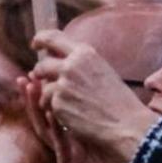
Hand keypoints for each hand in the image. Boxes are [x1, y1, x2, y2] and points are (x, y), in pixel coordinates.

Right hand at [20, 76, 124, 162]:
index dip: (46, 92)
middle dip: (34, 98)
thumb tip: (89, 83)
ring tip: (31, 90)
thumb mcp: (107, 127)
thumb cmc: (126, 154)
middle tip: (25, 79)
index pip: (56, 110)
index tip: (39, 72)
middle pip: (45, 118)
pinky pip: (60, 146)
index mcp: (77, 133)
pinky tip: (51, 111)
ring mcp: (66, 158)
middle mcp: (68, 145)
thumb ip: (94, 110)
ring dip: (37, 110)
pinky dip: (56, 129)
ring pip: (47, 132)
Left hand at [31, 30, 158, 162]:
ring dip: (47, 95)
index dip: (40, 39)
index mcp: (85, 53)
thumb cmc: (118, 101)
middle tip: (43, 82)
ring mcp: (63, 84)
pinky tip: (67, 115)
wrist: (125, 124)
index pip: (53, 38)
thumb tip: (57, 60)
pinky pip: (46, 103)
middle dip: (40, 74)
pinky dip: (53, 110)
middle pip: (42, 64)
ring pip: (42, 86)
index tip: (35, 44)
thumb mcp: (101, 71)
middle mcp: (71, 65)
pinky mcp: (57, 103)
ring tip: (63, 105)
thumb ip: (80, 64)